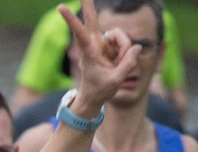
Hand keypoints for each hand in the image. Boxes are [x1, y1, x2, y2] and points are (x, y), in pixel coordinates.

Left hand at [60, 0, 140, 115]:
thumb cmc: (99, 91)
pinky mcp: (108, 46)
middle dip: (88, 5)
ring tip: (118, 63)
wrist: (93, 98)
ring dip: (124, 48)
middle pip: (92, 19)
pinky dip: (125, 51)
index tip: (60, 7)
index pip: (80, 33)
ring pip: (118, 35)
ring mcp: (101, 44)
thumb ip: (127, 63)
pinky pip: (123, 42)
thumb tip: (137, 47)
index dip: (72, 20)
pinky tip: (118, 60)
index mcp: (89, 52)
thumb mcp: (115, 81)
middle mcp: (93, 44)